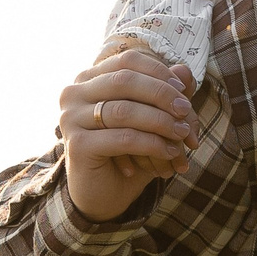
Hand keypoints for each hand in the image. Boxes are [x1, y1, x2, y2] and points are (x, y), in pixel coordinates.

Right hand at [59, 48, 196, 221]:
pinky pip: (123, 138)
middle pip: (125, 80)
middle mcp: (73, 94)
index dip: (158, 72)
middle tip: (186, 111)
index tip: (183, 91)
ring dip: (160, 121)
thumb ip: (165, 94)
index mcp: (88, 79)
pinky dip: (152, 144)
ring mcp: (70, 119)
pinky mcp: (77, 145)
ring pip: (124, 110)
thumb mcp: (150, 119)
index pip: (127, 61)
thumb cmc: (127, 151)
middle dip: (161, 95)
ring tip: (183, 133)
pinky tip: (170, 152)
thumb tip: (185, 71)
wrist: (103, 194)